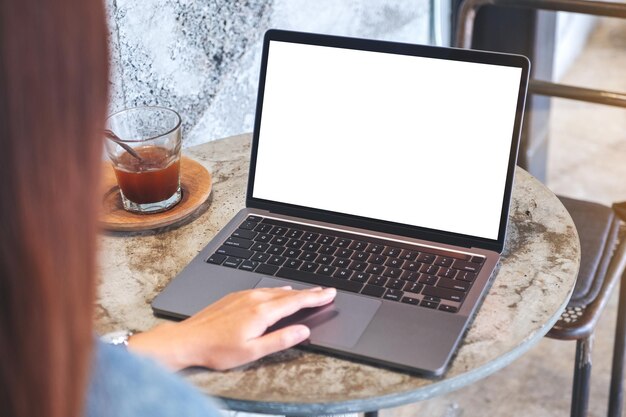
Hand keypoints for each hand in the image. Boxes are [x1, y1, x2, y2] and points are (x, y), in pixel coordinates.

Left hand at [128, 286, 335, 370]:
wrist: (188, 340)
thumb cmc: (218, 349)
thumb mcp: (253, 352)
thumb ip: (280, 340)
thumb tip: (302, 332)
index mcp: (262, 312)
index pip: (296, 302)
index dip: (315, 297)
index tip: (329, 293)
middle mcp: (254, 299)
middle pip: (288, 293)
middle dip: (309, 292)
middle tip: (325, 291)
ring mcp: (243, 296)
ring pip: (275, 290)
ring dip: (293, 291)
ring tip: (306, 292)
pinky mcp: (234, 296)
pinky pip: (262, 290)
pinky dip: (277, 291)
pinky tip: (278, 292)